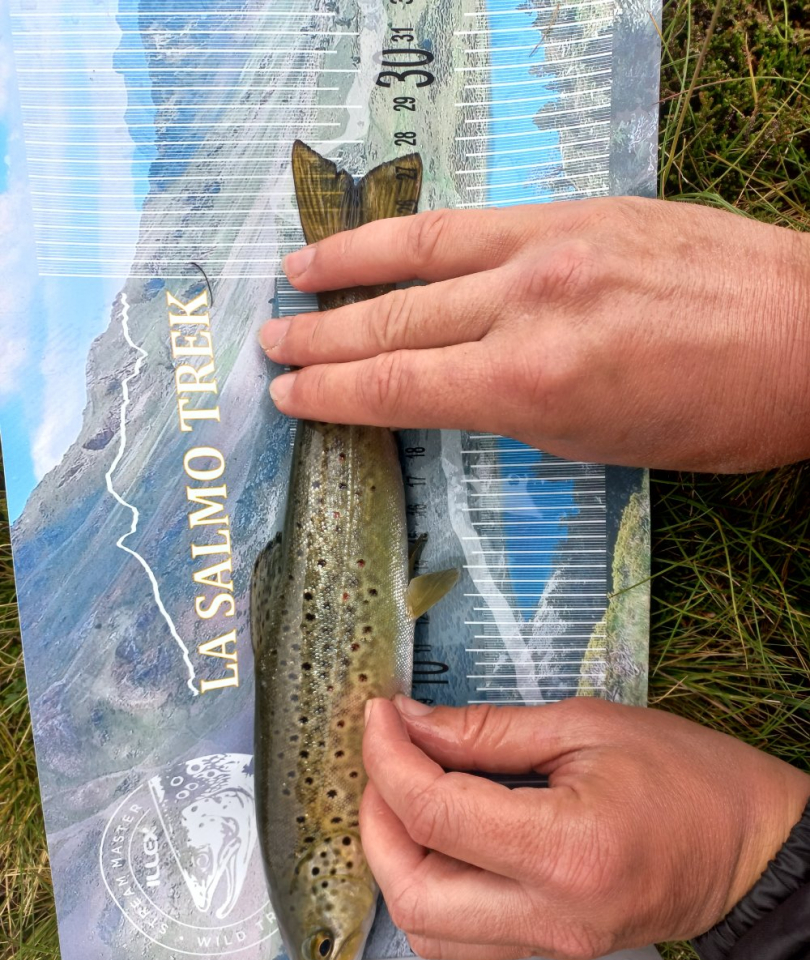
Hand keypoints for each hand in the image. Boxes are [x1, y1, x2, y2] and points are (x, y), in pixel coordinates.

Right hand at [260, 199, 809, 471]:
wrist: (807, 332)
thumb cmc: (714, 414)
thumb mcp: (601, 442)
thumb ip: (515, 408)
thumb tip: (460, 385)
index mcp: (534, 382)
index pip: (402, 386)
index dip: (337, 394)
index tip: (290, 396)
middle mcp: (528, 304)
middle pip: (397, 320)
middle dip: (325, 337)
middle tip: (271, 343)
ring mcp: (550, 245)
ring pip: (421, 254)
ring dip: (348, 265)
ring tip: (294, 276)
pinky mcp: (576, 210)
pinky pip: (474, 223)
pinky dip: (414, 234)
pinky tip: (381, 240)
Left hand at [359, 695, 809, 959]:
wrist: (753, 845)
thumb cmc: (689, 775)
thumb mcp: (585, 726)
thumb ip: (485, 730)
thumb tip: (411, 724)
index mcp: (565, 849)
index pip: (435, 812)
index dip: (389, 757)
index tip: (380, 716)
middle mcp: (551, 913)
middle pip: (412, 890)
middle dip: (376, 818)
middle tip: (385, 757)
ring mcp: (551, 942)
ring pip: (427, 927)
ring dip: (396, 857)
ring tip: (406, 792)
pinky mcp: (552, 948)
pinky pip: (461, 935)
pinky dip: (430, 883)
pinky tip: (440, 832)